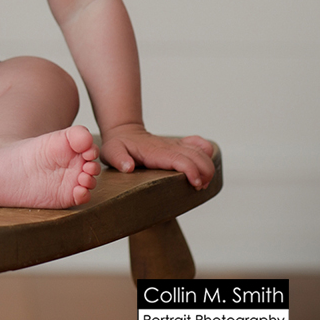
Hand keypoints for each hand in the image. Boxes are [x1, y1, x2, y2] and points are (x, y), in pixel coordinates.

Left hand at [100, 123, 214, 189]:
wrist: (124, 132)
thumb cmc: (118, 145)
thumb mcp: (110, 152)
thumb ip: (118, 158)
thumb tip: (128, 167)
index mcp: (156, 152)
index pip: (180, 159)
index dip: (192, 171)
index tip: (195, 184)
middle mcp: (170, 147)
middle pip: (197, 156)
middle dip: (205, 173)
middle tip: (199, 188)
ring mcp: (176, 145)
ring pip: (202, 151)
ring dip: (208, 167)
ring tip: (202, 183)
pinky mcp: (180, 145)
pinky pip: (200, 144)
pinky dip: (208, 154)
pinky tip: (203, 166)